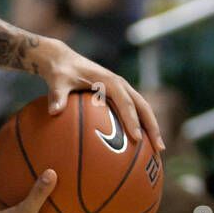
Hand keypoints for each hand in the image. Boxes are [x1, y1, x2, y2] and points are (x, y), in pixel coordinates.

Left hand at [38, 39, 164, 159]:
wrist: (63, 61)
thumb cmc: (61, 72)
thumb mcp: (57, 82)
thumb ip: (57, 96)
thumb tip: (54, 111)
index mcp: (110, 81)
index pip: (125, 103)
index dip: (132, 121)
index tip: (137, 139)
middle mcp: (120, 85)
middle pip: (143, 107)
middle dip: (153, 127)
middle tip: (159, 149)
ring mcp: (122, 90)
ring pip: (143, 109)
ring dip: (152, 128)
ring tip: (158, 151)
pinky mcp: (118, 95)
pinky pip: (133, 111)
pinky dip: (140, 126)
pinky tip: (140, 146)